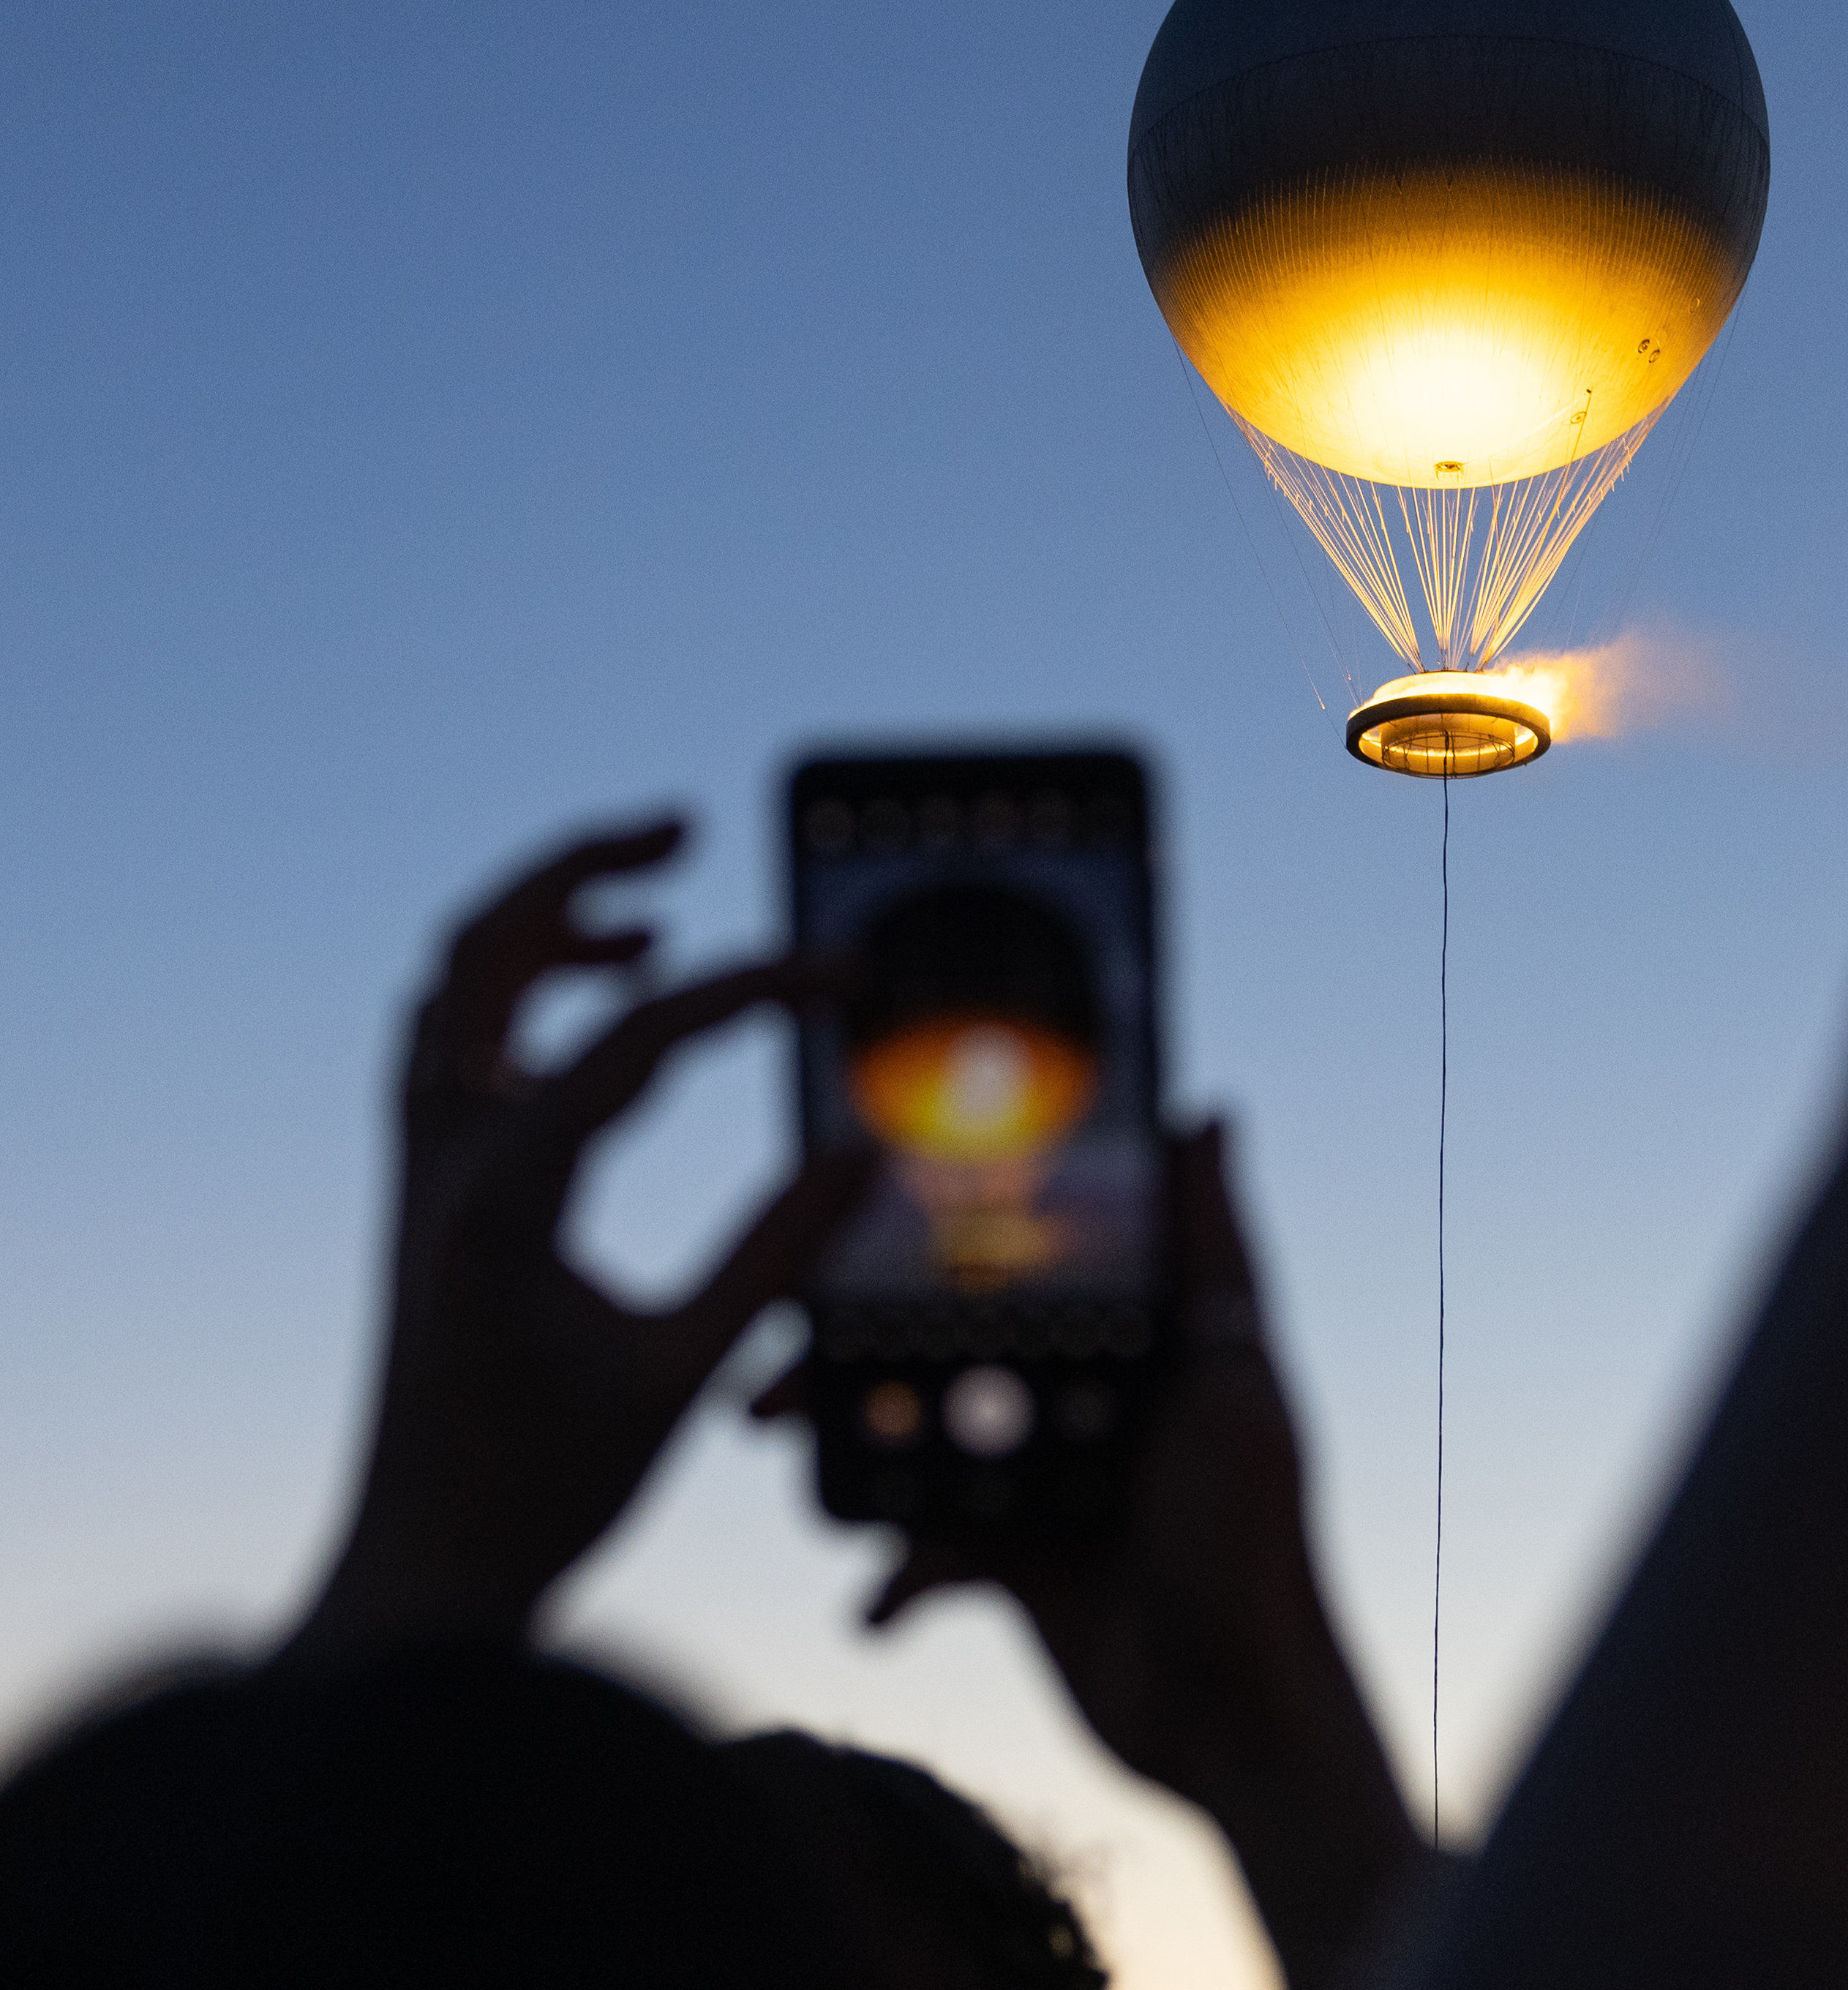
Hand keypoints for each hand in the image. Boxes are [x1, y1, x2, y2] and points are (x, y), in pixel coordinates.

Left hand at [286, 818, 866, 1658]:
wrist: (419, 1581)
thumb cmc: (543, 1495)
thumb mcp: (681, 1376)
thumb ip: (775, 1256)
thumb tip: (865, 1148)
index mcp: (500, 1198)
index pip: (634, 1037)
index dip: (749, 986)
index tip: (841, 973)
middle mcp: (442, 1163)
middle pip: (483, 950)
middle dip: (581, 869)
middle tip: (681, 828)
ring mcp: (421, 1177)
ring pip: (450, 988)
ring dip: (539, 926)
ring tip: (649, 916)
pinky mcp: (427, 1202)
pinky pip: (449, 1051)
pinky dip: (517, 1000)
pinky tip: (598, 1022)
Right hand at [783, 1121, 1423, 1987]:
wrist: (1236, 1715)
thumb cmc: (1256, 1541)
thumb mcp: (1241, 1387)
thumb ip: (1213, 1259)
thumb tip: (1211, 1115)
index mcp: (1142, 1344)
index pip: (1042, 1262)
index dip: (957, 1230)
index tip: (864, 1202)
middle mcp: (1090, 1402)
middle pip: (956, 1348)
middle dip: (863, 1345)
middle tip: (780, 1349)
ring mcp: (1046, 1483)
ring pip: (923, 1441)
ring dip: (855, 1449)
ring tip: (783, 1442)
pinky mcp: (1016, 1566)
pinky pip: (927, 1552)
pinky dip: (894, 1575)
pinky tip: (882, 1602)